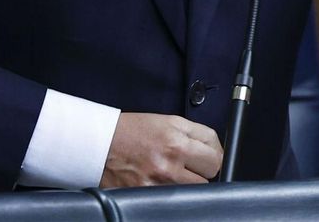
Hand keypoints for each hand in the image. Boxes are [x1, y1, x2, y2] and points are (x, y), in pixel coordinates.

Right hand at [99, 112, 221, 187]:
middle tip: (192, 164)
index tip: (208, 156)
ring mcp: (159, 181)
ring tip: (174, 172)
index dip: (214, 154)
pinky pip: (174, 197)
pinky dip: (172, 191)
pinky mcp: (148, 194)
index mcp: (177, 140)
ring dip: (189, 182)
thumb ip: (196, 133)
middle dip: (204, 169)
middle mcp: (170, 161)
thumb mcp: (168, 121)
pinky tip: (162, 180)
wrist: (101, 144)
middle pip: (210, 174)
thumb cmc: (133, 131)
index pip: (217, 154)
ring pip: (195, 189)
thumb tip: (216, 147)